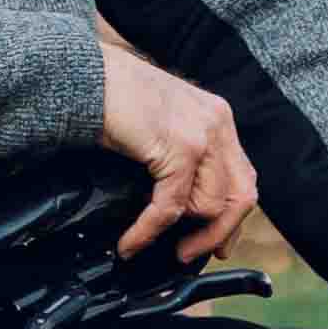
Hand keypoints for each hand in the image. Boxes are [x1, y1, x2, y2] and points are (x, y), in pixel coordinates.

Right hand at [92, 25, 257, 259]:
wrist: (84, 75)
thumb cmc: (111, 97)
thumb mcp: (163, 122)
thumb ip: (181, 152)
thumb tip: (182, 203)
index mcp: (217, 117)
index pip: (243, 177)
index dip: (233, 217)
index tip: (216, 242)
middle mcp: (217, 123)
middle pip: (241, 195)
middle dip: (218, 233)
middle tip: (189, 254)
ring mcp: (201, 135)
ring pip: (210, 206)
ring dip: (182, 233)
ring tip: (150, 243)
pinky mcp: (178, 148)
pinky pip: (171, 206)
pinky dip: (149, 231)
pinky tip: (130, 242)